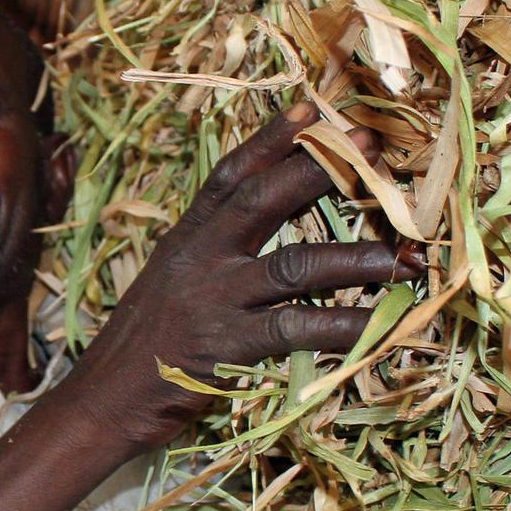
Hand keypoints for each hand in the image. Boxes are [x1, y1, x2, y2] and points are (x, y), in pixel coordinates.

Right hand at [56, 102, 421, 457]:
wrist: (101, 402)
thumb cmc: (142, 346)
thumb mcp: (169, 282)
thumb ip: (211, 252)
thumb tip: (262, 228)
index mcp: (186, 238)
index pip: (231, 175)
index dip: (271, 139)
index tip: (311, 108)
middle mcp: (199, 259)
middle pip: (266, 200)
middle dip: (323, 170)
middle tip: (374, 152)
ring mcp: (213, 301)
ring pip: (296, 265)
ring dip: (358, 259)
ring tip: (409, 257)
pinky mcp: (226, 348)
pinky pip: (297, 330)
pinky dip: (344, 327)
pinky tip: (381, 327)